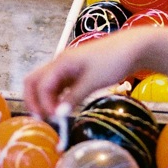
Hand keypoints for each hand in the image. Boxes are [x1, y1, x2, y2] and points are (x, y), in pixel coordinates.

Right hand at [22, 30, 148, 118]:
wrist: (133, 48)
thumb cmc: (114, 61)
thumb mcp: (93, 81)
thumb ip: (73, 97)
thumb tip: (58, 114)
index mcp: (62, 62)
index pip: (41, 84)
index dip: (43, 103)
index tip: (55, 119)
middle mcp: (60, 63)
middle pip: (35, 81)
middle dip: (34, 100)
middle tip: (42, 118)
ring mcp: (67, 68)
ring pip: (46, 84)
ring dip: (46, 100)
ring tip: (54, 118)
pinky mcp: (75, 73)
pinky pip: (59, 86)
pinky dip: (57, 97)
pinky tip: (63, 109)